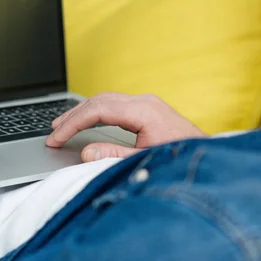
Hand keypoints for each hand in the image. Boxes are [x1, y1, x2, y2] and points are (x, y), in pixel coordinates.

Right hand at [46, 93, 206, 161]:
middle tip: (52, 132)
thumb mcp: (143, 161)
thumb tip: (84, 151)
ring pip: (106, 100)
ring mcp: (147, 102)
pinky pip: (115, 103)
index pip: (97, 110)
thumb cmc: (180, 159)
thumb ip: (112, 156)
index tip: (56, 138)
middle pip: (99, 101)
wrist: (208, 157)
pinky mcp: (148, 108)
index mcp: (143, 112)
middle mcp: (144, 101)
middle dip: (73, 116)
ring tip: (62, 125)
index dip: (72, 124)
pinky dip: (96, 111)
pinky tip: (87, 120)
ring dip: (83, 111)